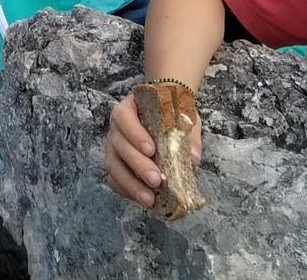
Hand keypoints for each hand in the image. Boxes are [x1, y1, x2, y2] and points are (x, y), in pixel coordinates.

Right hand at [104, 84, 200, 208]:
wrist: (167, 120)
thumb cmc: (172, 114)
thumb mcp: (184, 116)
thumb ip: (189, 133)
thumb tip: (192, 157)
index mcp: (129, 108)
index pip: (123, 117)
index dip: (134, 134)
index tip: (151, 150)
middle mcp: (117, 128)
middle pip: (119, 145)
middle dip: (137, 165)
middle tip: (156, 180)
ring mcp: (114, 147)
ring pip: (114, 165)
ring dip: (131, 184)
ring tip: (149, 199)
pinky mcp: (117, 165)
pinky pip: (114, 180)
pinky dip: (127, 191)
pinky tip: (143, 198)